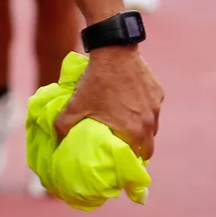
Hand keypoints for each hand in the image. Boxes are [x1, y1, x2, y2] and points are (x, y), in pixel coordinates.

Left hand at [56, 44, 162, 160]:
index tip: (122, 164)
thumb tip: (57, 138)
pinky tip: (132, 106)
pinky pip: (153, 109)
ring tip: (128, 129)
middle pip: (149, 146)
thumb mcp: (75, 106)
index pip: (138, 157)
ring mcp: (156, 107)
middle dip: (139, 151)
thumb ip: (63, 126)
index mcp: (133, 131)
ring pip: (152, 127)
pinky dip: (145, 112)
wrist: (114, 52)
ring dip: (143, 131)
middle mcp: (149, 122)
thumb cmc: (96, 82)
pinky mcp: (158, 92)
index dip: (131, 162)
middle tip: (125, 150)